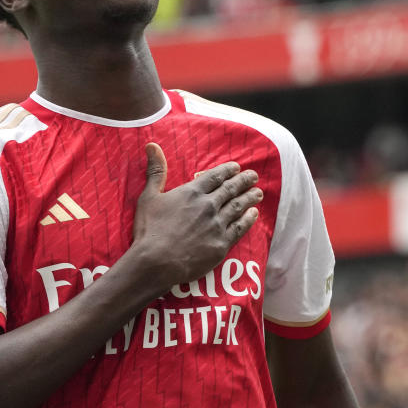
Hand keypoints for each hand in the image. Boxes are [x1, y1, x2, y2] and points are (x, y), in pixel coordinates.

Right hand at [133, 142, 261, 287]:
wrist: (156, 262)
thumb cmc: (149, 230)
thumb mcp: (148, 196)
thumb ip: (156, 171)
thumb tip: (152, 145)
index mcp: (192, 192)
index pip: (215, 176)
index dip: (228, 170)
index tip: (237, 167)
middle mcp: (208, 205)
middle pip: (231, 189)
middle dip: (244, 181)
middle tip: (254, 176)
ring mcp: (217, 225)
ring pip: (238, 207)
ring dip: (250, 198)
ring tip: (258, 193)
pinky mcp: (221, 244)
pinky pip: (240, 228)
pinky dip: (249, 219)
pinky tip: (254, 214)